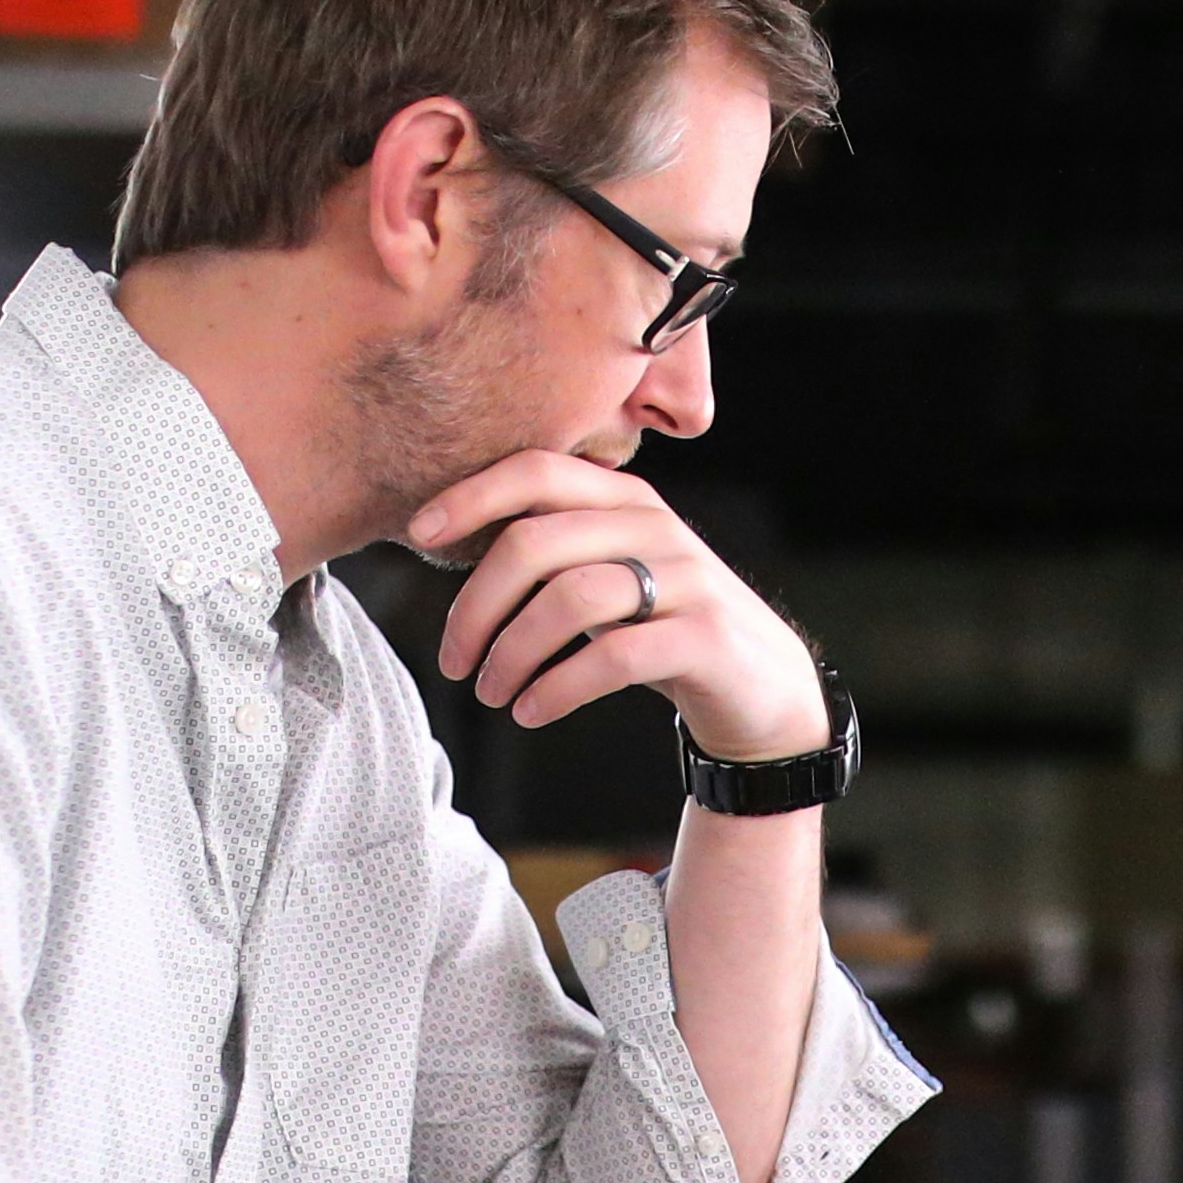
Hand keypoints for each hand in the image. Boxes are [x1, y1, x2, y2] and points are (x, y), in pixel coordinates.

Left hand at [411, 451, 827, 760]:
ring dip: (511, 653)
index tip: (419, 533)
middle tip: (453, 661)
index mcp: (624, 498)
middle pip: (536, 543)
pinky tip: (531, 711)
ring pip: (569, 599)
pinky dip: (557, 687)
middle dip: (476, 606)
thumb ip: (551, 546)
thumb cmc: (662, 625)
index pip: (536, 470)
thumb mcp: (609, 570)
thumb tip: (445, 538)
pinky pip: (612, 657)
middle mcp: (655, 526)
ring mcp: (684, 580)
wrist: (762, 684)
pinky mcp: (703, 638)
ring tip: (491, 693)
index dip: (470, 496)